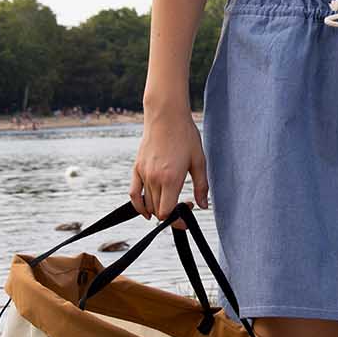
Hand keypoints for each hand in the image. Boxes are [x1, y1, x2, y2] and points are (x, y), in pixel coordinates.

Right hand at [130, 108, 209, 229]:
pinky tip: (146, 211)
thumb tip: (203, 206)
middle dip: (171, 215)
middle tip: (184, 204)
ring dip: (158, 210)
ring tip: (171, 201)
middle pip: (157, 211)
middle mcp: (154, 179)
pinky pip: (134, 193)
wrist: (166, 115)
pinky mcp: (137, 168)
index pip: (167, 213)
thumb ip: (201, 186)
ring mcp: (143, 174)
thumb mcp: (199, 161)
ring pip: (147, 204)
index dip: (177, 221)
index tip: (186, 215)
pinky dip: (138, 205)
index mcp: (171, 179)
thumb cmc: (185, 136)